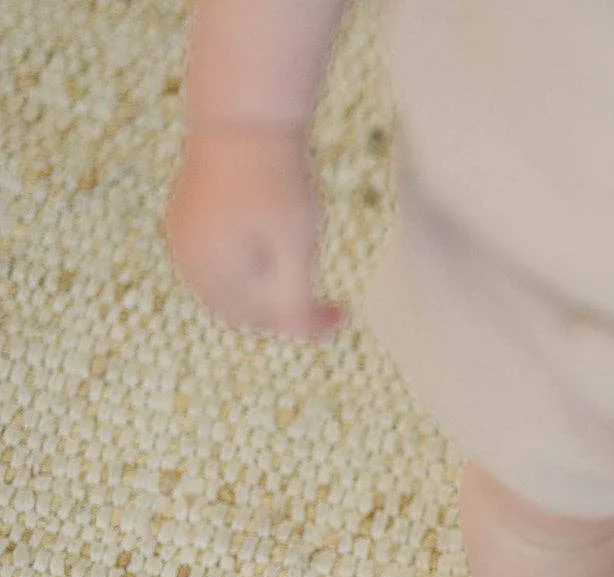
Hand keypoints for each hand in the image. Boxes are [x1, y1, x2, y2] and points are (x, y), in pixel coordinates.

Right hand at [165, 126, 343, 338]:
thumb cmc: (274, 179)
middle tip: (330, 303)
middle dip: (285, 309)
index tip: (342, 314)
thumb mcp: (296, 246)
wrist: (245, 114)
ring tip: (305, 267)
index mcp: (208, 272)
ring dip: (269, 287)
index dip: (304, 325)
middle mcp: (186, 258)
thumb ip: (295, 297)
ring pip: (232, 283)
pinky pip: (223, 256)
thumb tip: (300, 337)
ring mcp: (182, 234)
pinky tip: (281, 243)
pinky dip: (254, 263)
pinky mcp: (189, 213)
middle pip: (242, 307)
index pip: (261, 321)